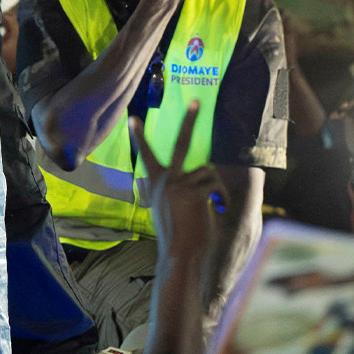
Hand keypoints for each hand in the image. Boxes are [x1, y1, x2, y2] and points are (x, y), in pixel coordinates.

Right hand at [131, 101, 217, 259]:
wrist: (179, 252)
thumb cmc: (177, 233)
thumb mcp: (167, 208)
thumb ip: (174, 190)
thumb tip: (194, 177)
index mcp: (156, 184)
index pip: (146, 155)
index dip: (140, 137)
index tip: (133, 118)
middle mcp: (166, 180)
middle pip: (181, 143)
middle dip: (190, 120)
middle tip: (197, 101)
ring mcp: (179, 185)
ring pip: (207, 171)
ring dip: (213, 187)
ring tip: (211, 206)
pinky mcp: (193, 192)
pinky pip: (215, 185)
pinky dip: (220, 196)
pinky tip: (216, 209)